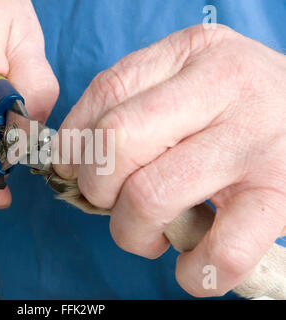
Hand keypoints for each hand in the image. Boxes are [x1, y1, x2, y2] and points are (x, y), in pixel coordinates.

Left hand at [54, 25, 285, 296]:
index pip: (107, 91)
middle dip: (96, 187)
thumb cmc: (236, 105)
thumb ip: (131, 104)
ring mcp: (254, 142)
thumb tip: (71, 161)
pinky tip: (191, 266)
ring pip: (151, 196)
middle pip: (117, 140)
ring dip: (132, 232)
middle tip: (111, 202)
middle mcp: (224, 87)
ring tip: (148, 234)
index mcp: (190, 52)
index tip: (74, 170)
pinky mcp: (282, 195)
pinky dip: (194, 273)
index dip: (75, 142)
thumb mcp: (186, 79)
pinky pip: (223, 249)